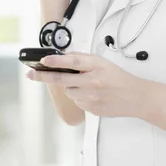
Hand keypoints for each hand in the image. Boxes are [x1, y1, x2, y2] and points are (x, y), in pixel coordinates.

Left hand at [25, 52, 145, 118]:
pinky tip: (91, 94)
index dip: (56, 61)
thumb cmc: (118, 77)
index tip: (43, 60)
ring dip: (71, 86)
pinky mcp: (91, 109)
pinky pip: (77, 101)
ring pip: (69, 91)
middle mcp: (93, 81)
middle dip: (44, 76)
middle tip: (31, 74)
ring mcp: (91, 97)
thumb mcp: (102, 61)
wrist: (133, 96)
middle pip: (63, 78)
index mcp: (96, 66)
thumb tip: (64, 56)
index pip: (72, 61)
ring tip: (85, 84)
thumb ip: (84, 59)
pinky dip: (80, 96)